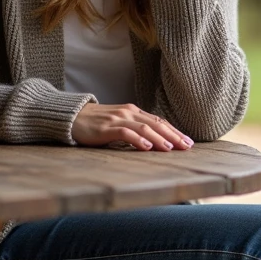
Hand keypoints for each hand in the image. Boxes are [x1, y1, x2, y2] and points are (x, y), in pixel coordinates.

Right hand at [71, 103, 192, 150]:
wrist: (72, 117)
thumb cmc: (97, 123)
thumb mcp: (119, 123)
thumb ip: (135, 129)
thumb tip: (155, 142)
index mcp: (134, 111)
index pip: (159, 121)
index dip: (175, 131)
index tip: (188, 142)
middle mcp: (129, 112)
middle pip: (156, 124)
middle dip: (173, 135)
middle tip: (187, 146)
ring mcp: (117, 119)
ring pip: (144, 128)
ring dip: (159, 138)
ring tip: (171, 148)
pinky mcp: (106, 128)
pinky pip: (125, 133)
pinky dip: (137, 139)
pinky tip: (147, 147)